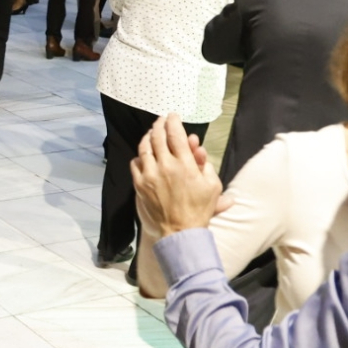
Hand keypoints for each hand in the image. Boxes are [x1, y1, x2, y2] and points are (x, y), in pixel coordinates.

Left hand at [130, 116, 231, 238]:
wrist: (180, 231)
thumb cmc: (199, 209)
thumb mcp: (212, 185)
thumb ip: (205, 164)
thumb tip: (196, 147)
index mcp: (185, 164)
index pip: (176, 134)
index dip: (173, 121)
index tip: (173, 116)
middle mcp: (165, 166)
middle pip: (157, 136)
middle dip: (159, 124)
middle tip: (161, 120)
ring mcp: (150, 175)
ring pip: (144, 147)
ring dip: (148, 136)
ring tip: (152, 132)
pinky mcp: (139, 184)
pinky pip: (135, 163)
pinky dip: (140, 155)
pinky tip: (144, 154)